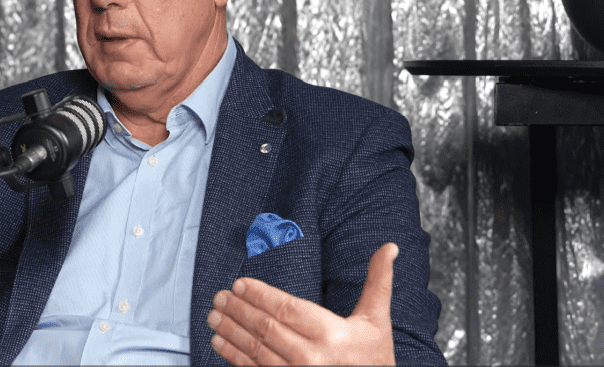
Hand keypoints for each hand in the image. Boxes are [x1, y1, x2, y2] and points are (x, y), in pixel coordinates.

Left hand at [206, 242, 397, 365]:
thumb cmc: (373, 358)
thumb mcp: (377, 320)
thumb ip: (378, 282)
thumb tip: (389, 247)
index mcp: (330, 334)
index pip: (286, 309)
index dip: (259, 295)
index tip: (240, 284)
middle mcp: (310, 357)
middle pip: (265, 327)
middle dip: (239, 309)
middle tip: (220, 296)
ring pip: (255, 349)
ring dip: (231, 330)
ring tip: (215, 314)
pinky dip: (233, 355)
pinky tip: (219, 341)